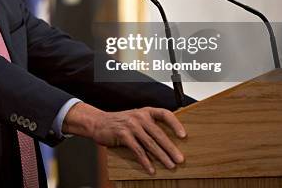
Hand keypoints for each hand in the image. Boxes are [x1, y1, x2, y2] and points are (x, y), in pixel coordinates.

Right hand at [62, 102, 186, 174]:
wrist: (98, 122)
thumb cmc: (118, 123)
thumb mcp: (134, 119)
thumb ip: (148, 126)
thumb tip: (166, 142)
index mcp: (145, 112)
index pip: (165, 114)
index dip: (175, 124)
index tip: (183, 135)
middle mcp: (139, 117)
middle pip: (159, 134)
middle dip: (171, 148)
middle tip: (179, 159)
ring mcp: (131, 125)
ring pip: (150, 143)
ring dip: (161, 156)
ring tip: (170, 166)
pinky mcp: (123, 135)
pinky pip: (137, 150)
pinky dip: (145, 161)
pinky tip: (151, 169)